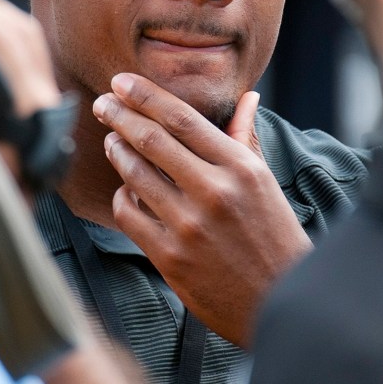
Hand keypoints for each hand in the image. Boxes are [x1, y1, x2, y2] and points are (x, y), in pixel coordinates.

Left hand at [92, 73, 313, 347]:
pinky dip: (123, 196)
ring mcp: (189, 226)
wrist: (280, 301)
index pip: (182, 118)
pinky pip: (130, 214)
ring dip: (116, 150)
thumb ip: (246, 138)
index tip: (122, 82)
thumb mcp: (266, 182)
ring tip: (111, 140)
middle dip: (119, 114)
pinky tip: (127, 189)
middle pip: (152, 139)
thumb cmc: (274, 237)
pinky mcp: (170, 257)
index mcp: (240, 167)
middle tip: (102, 103)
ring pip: (135, 174)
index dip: (145, 95)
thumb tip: (248, 98)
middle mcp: (214, 191)